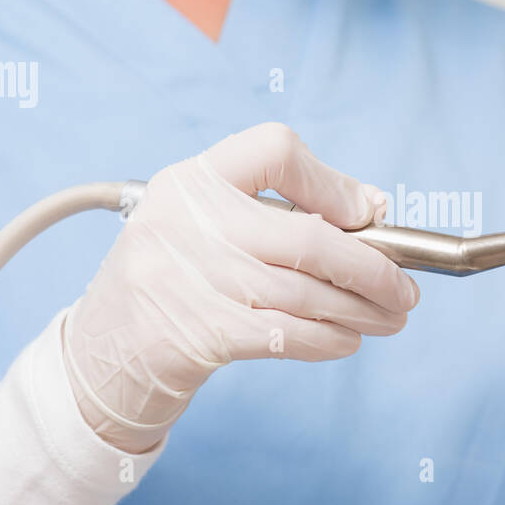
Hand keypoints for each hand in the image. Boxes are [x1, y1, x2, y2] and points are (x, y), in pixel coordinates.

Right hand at [64, 122, 418, 450]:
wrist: (99, 355)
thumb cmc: (172, 281)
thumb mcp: (203, 226)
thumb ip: (276, 210)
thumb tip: (372, 208)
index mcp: (190, 180)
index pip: (274, 149)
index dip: (331, 181)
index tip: (364, 214)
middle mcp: (187, 222)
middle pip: (308, 236)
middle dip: (373, 267)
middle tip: (405, 288)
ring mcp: (190, 279)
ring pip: (306, 293)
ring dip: (361, 310)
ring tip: (390, 317)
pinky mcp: (198, 334)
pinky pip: (287, 334)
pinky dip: (329, 339)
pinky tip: (347, 339)